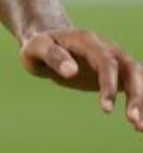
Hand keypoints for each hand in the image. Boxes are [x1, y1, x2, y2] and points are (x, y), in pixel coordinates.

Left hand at [21, 28, 142, 132]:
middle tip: (133, 121)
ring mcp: (116, 59)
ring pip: (138, 78)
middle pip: (130, 69)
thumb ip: (52, 56)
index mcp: (87, 40)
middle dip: (136, 95)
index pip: (105, 62)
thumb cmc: (39, 46)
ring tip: (139, 128)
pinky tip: (139, 124)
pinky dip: (140, 102)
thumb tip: (71, 71)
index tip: (106, 109)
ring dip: (142, 101)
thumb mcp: (36, 47)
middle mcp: (108, 48)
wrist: (49, 44)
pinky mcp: (119, 73)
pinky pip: (137, 86)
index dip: (109, 84)